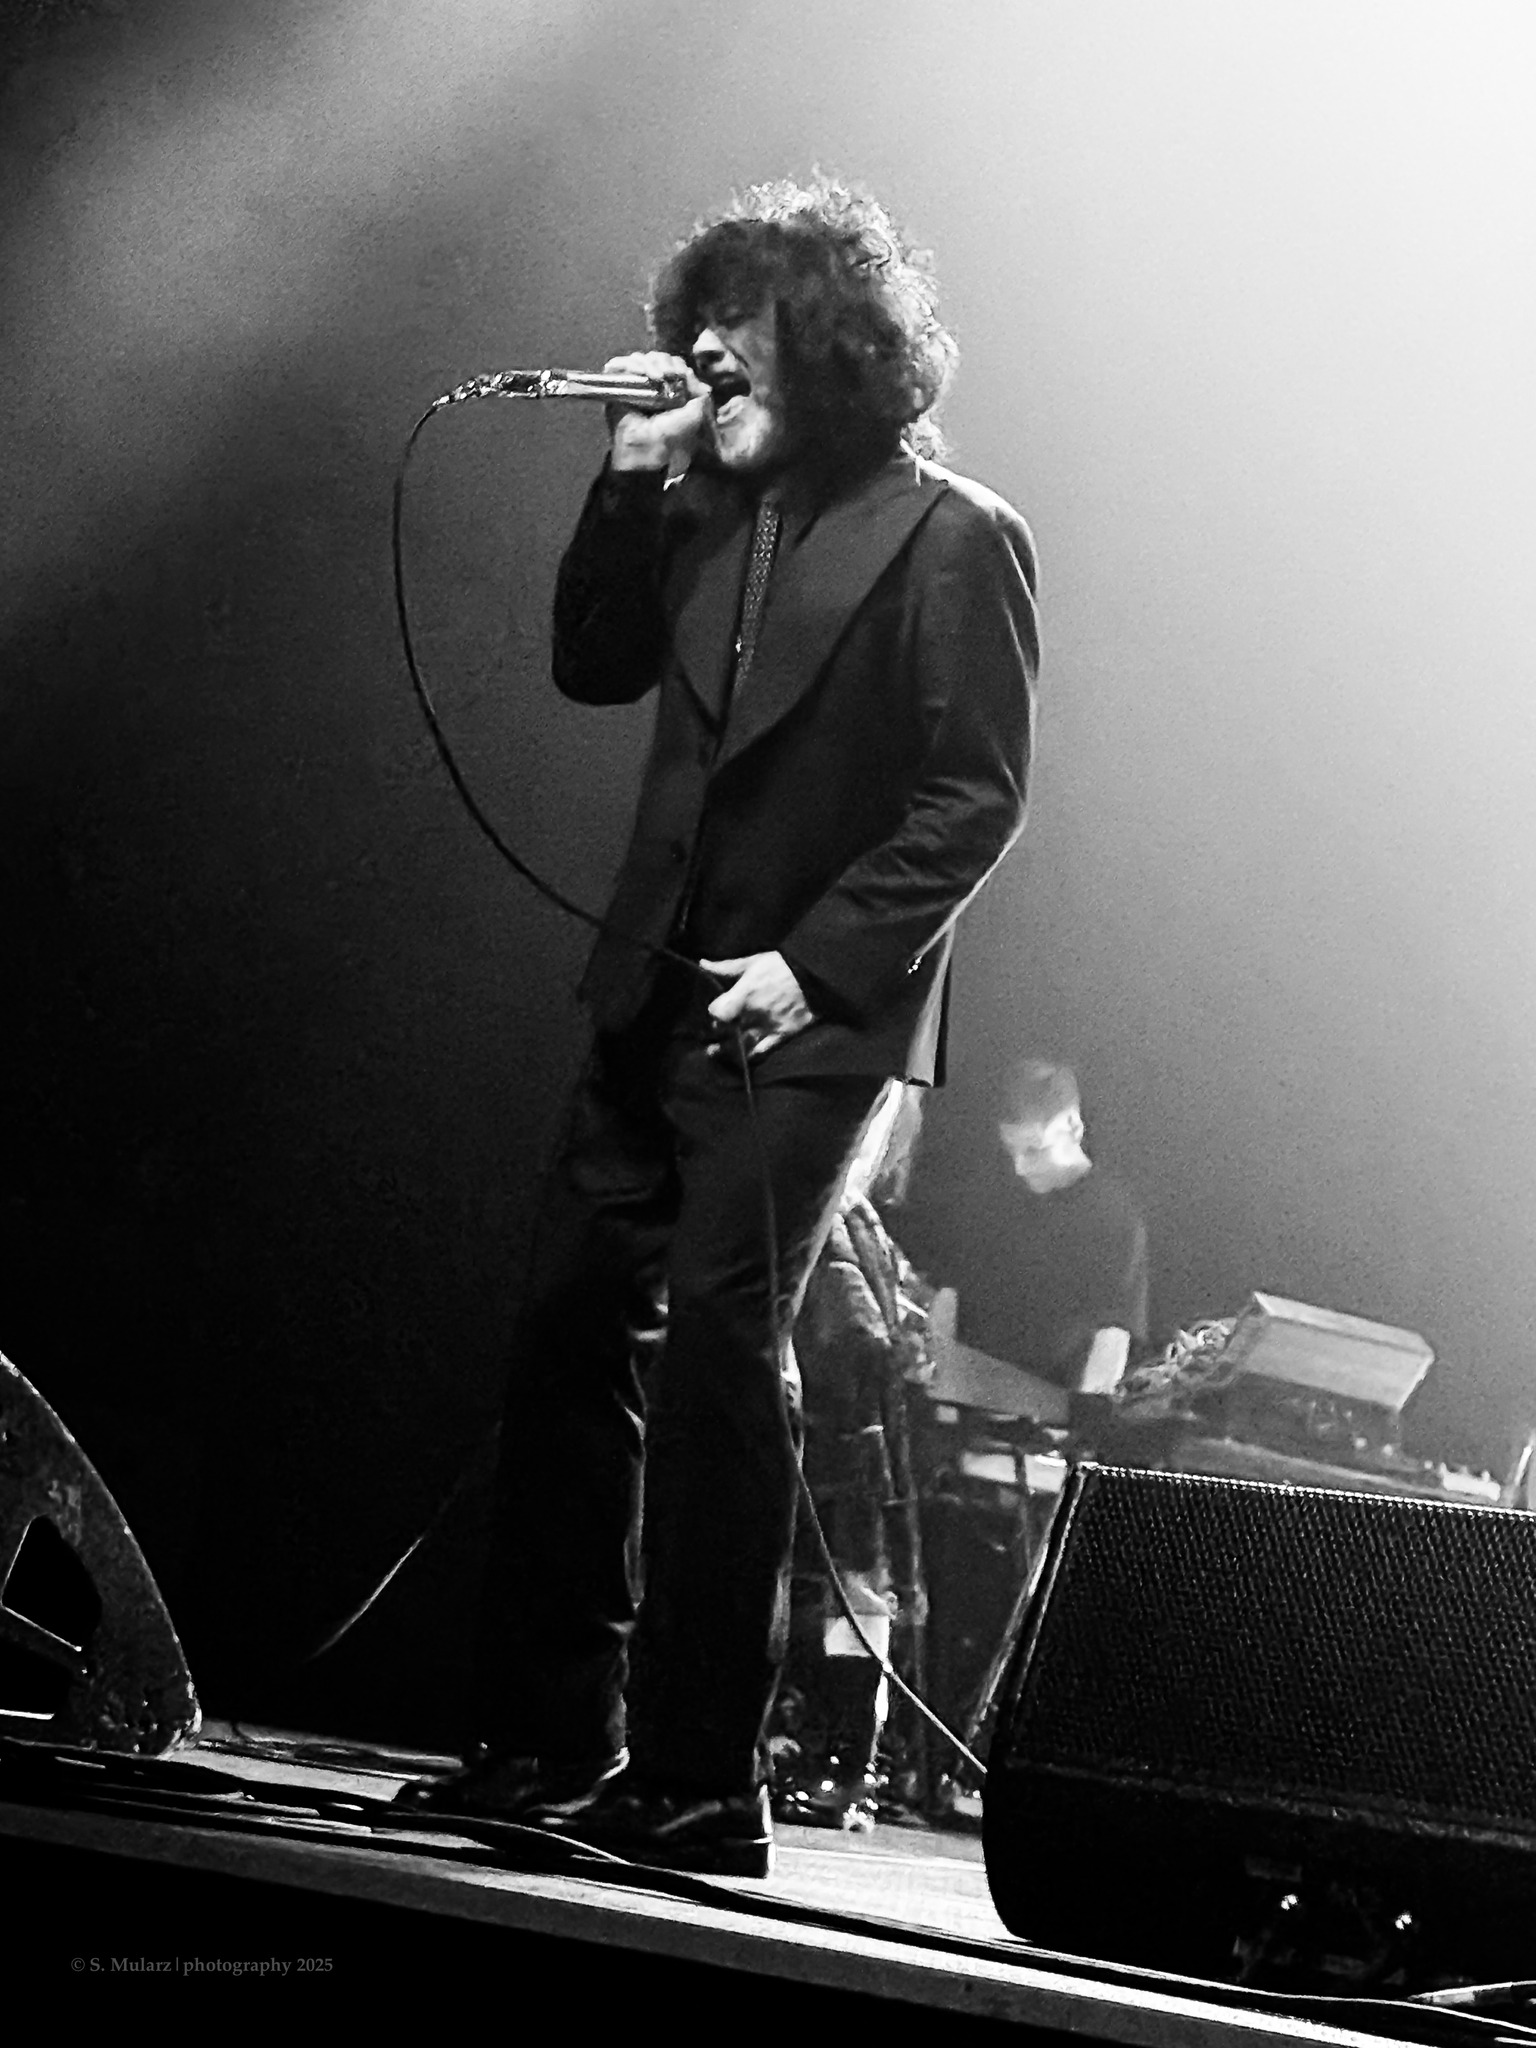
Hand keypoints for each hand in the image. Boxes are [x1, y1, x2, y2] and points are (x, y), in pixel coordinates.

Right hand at [603, 350, 711, 473]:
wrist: (648, 447)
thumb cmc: (672, 435)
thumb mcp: (696, 413)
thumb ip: (698, 392)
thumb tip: (690, 373)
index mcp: (669, 390)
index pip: (672, 363)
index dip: (676, 364)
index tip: (680, 375)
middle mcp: (651, 386)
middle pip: (656, 357)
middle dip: (664, 362)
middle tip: (667, 375)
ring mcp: (634, 385)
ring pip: (639, 358)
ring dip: (649, 363)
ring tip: (656, 377)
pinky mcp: (617, 387)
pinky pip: (620, 364)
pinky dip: (628, 364)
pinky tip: (638, 373)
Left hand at [700, 951, 815, 1062]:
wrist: (815, 975)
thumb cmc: (782, 966)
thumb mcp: (753, 962)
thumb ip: (727, 967)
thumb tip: (703, 964)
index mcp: (744, 995)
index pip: (717, 1012)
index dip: (714, 1012)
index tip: (716, 1010)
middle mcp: (753, 1014)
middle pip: (726, 1031)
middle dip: (718, 1031)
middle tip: (714, 1031)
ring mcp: (768, 1027)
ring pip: (740, 1045)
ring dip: (726, 1050)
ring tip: (715, 1052)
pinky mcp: (782, 1035)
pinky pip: (763, 1051)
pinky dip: (751, 1055)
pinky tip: (743, 1057)